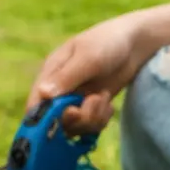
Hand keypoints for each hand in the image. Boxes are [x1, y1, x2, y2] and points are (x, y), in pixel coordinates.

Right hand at [27, 14, 148, 134]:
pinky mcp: (89, 109)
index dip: (46, 118)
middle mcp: (59, 91)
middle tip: (94, 101)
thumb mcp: (87, 58)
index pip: (36, 104)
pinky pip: (89, 127)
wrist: (133, 44)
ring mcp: (74, 101)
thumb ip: (66, 77)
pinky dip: (100, 121)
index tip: (71, 113)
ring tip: (104, 98)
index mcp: (50, 75)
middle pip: (56, 122)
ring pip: (74, 127)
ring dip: (92, 119)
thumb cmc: (107, 42)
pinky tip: (108, 105)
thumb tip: (43, 94)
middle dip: (77, 118)